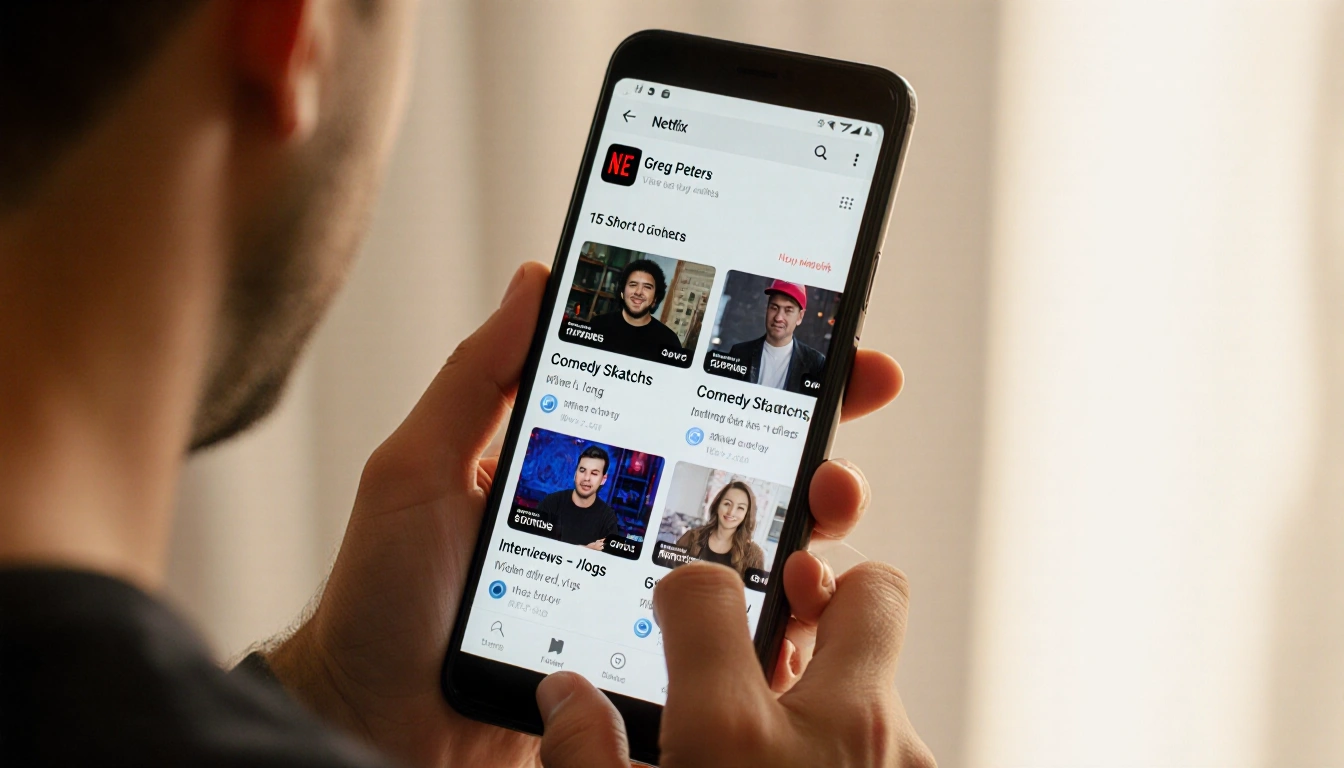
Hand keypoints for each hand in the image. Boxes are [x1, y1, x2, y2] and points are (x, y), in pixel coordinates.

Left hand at [267, 262, 903, 767]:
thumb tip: (536, 274)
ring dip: (818, 514)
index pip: (684, 405)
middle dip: (817, 425)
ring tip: (831, 496)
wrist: (374, 723)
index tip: (820, 330)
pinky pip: (745, 647)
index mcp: (585, 469)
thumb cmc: (384, 598)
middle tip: (862, 388)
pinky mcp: (661, 671)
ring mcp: (652, 601)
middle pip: (745, 469)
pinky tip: (803, 596)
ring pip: (764, 554)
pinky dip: (792, 620)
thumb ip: (478, 376)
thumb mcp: (418, 468)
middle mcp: (633, 529)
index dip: (752, 368)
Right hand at [536, 562, 934, 767]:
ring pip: (885, 668)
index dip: (679, 589)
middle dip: (827, 581)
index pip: (706, 591)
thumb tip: (565, 697)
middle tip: (782, 606)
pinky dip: (854, 735)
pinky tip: (807, 761)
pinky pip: (890, 734)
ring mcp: (896, 766)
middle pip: (870, 588)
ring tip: (786, 705)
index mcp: (736, 737)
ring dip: (838, 672)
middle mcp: (838, 736)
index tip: (671, 609)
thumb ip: (584, 756)